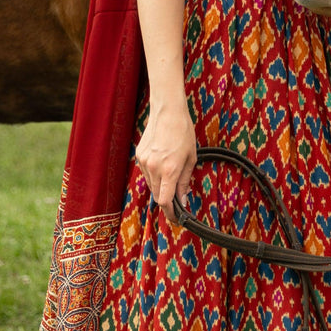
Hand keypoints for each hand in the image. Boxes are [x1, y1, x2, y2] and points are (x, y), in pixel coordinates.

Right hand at [135, 98, 195, 223]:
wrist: (168, 112)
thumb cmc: (183, 133)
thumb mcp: (191, 158)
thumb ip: (185, 181)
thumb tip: (183, 199)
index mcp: (169, 170)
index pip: (165, 201)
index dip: (170, 213)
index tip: (175, 218)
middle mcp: (154, 168)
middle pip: (157, 194)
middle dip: (166, 199)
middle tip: (177, 198)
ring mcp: (144, 162)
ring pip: (151, 184)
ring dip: (160, 186)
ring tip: (171, 173)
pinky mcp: (139, 155)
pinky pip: (146, 172)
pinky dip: (154, 174)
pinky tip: (163, 162)